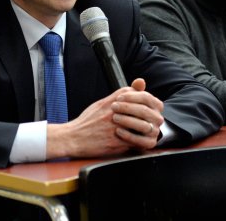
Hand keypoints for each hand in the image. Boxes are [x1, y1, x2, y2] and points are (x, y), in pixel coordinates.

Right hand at [45, 79, 162, 158]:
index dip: (145, 103)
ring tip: (147, 131)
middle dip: (150, 116)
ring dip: (147, 128)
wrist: (73, 137)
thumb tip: (141, 83)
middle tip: (152, 120)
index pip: (139, 96)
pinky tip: (139, 141)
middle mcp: (115, 111)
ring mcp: (115, 127)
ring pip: (142, 125)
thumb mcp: (104, 102)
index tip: (145, 108)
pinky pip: (135, 141)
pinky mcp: (116, 142)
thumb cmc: (88, 120)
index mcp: (113, 100)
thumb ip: (123, 93)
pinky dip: (140, 141)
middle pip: (143, 110)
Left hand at [111, 78, 163, 148]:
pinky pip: (141, 140)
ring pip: (143, 125)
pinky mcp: (150, 143)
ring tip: (114, 118)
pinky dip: (129, 135)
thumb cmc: (124, 113)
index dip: (131, 96)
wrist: (120, 132)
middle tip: (113, 107)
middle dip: (127, 108)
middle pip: (144, 110)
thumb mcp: (129, 101)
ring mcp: (155, 131)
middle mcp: (158, 118)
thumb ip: (134, 91)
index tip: (118, 97)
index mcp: (156, 105)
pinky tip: (117, 131)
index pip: (146, 97)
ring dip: (127, 121)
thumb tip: (140, 81)